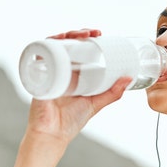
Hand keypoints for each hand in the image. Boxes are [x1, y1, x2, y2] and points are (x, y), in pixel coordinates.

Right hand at [26, 28, 128, 143]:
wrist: (53, 134)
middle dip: (77, 33)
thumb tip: (128, 78)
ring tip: (77, 35)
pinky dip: (45, 46)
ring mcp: (48, 72)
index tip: (99, 33)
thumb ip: (112, 93)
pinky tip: (55, 42)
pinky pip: (38, 57)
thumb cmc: (70, 121)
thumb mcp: (95, 103)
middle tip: (92, 32)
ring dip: (63, 36)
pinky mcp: (38, 76)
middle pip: (65, 44)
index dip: (86, 38)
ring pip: (52, 46)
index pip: (77, 49)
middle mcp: (60, 70)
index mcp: (72, 74)